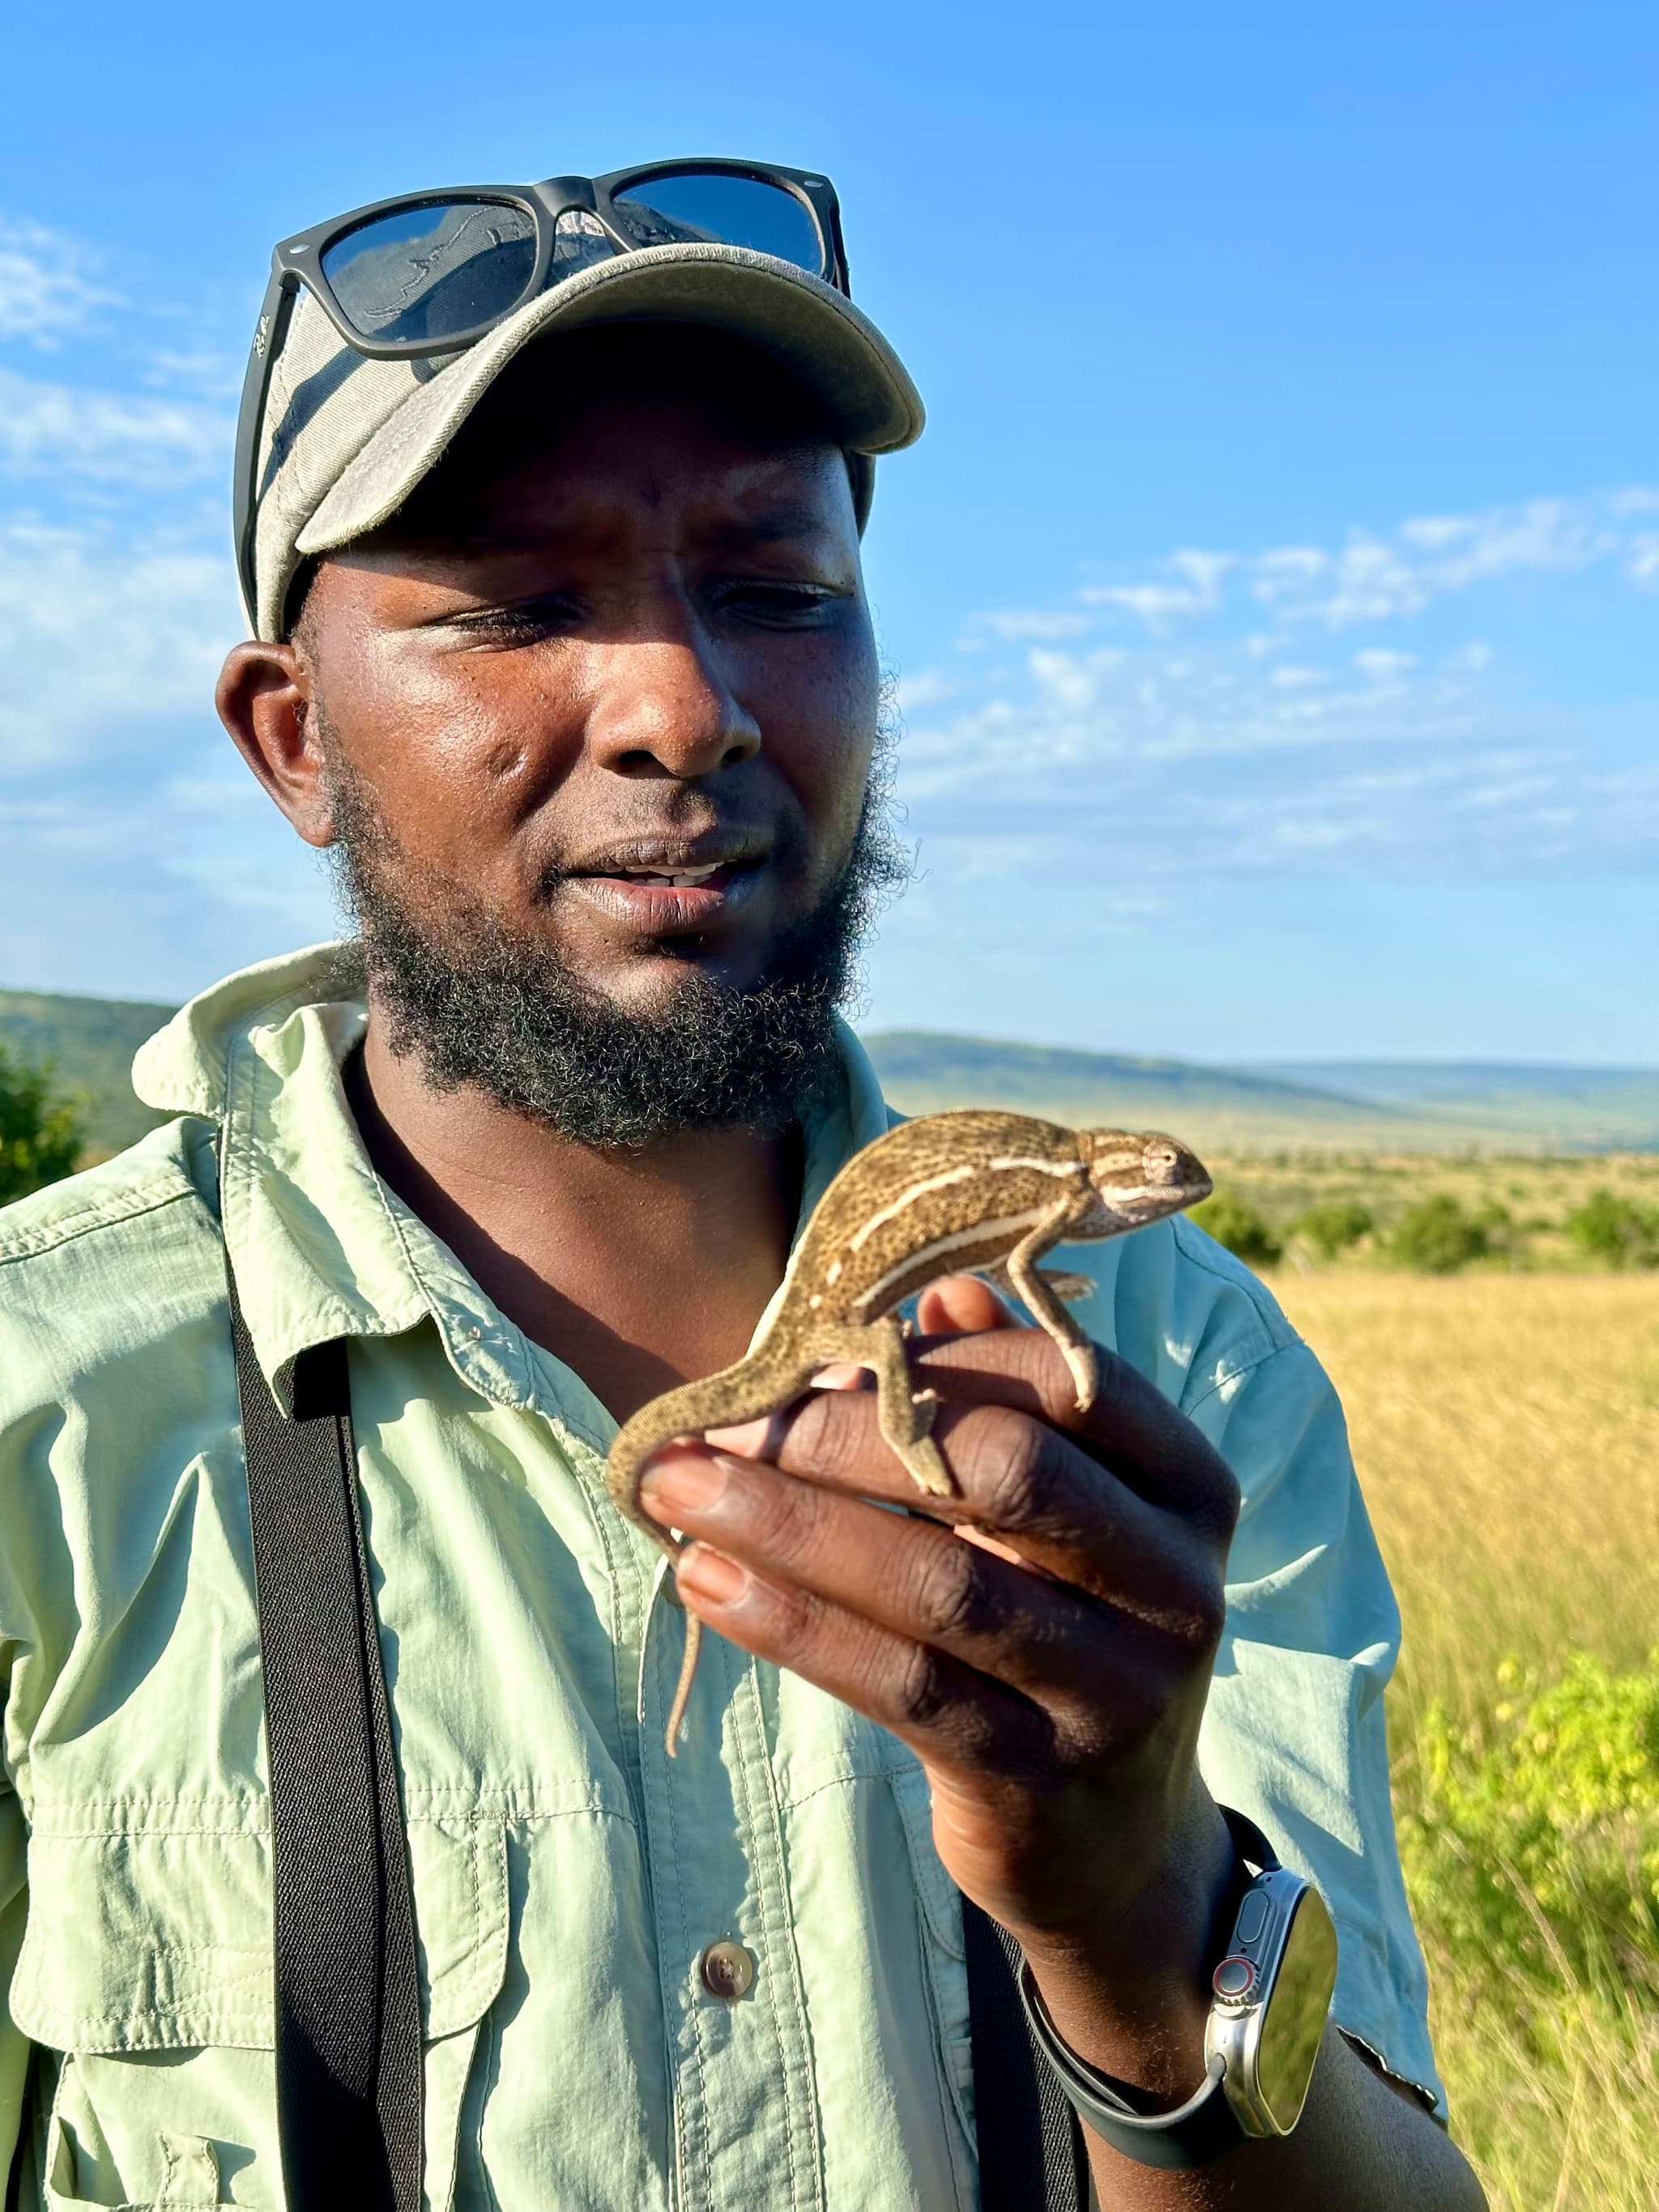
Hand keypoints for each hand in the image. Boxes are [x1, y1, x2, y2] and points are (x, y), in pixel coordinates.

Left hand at [637, 1276, 1242, 2066]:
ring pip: (940, 1585)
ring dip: (792, 1525)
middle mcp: (1175, 1585)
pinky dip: (792, 1625)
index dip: (931, 1356)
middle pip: (1003, 1472)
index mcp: (1189, 1488)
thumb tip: (933, 1297)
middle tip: (721, 1419)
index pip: (1067, 1379)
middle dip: (844, 1433)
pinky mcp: (1038, 1781)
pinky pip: (900, 1685)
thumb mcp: (1064, 1516)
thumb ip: (1008, 1401)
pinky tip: (707, 1581)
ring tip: (676, 1487)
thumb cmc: (1063, 1627)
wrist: (1116, 1844)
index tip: (804, 1347)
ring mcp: (1116, 1693)